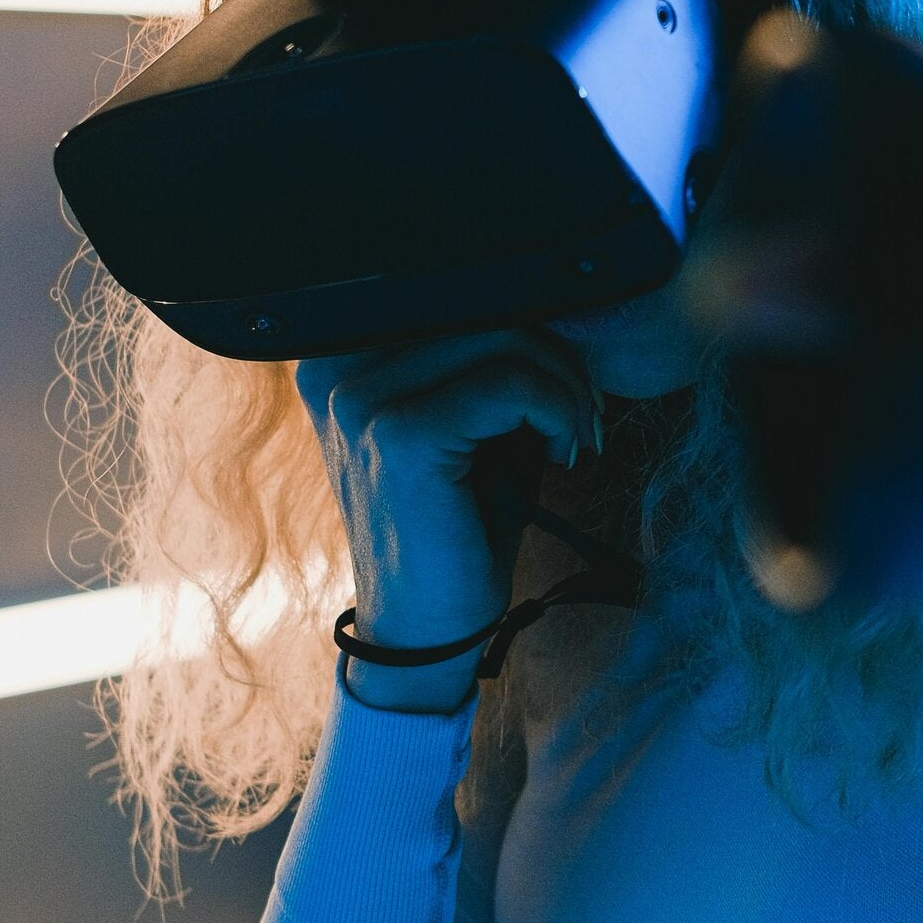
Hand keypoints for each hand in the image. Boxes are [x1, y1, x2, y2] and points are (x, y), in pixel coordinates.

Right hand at [295, 330, 601, 710]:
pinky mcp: (398, 435)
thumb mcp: (476, 423)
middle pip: (485, 305)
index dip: (527, 328)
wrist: (424, 630)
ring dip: (565, 386)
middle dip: (557, 357)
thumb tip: (556, 292)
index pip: (456, 291)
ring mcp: (359, 399)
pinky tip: (562, 452)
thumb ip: (492, 358)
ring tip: (576, 436)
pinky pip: (509, 384)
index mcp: (342, 354)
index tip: (564, 390)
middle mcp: (336, 366)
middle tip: (585, 417)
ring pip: (505, 338)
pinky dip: (556, 410)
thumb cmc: (459, 523)